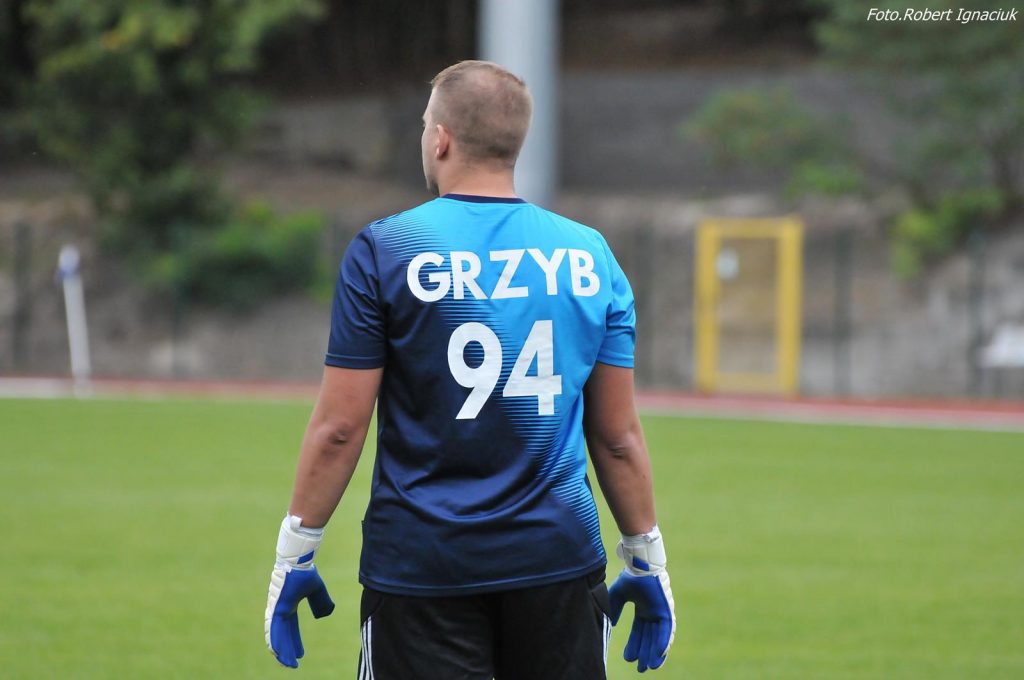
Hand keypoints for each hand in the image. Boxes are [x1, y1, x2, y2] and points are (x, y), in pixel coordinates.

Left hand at [265, 564, 334, 667]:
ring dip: (281, 650)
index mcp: (288, 606)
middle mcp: (280, 609)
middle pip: (283, 635)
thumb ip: (321, 601)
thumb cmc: (306, 571)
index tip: (299, 654)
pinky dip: (275, 641)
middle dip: (287, 650)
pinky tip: (276, 652)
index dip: (294, 641)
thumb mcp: (317, 589)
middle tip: (290, 665)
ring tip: (285, 664)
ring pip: (277, 635)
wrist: (299, 559)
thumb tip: (325, 614)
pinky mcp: (277, 607)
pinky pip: (275, 628)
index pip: (290, 628)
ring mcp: (277, 609)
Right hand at [608, 526, 675, 671]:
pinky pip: (666, 629)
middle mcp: (652, 613)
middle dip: (645, 653)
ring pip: (658, 637)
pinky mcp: (666, 610)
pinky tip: (659, 654)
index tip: (628, 658)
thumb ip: (614, 609)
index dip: (634, 645)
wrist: (640, 564)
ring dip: (656, 652)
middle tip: (641, 669)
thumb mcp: (618, 595)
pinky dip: (663, 642)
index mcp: (643, 609)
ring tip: (651, 667)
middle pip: (649, 638)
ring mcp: (660, 612)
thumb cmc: (630, 576)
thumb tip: (611, 624)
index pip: (639, 632)